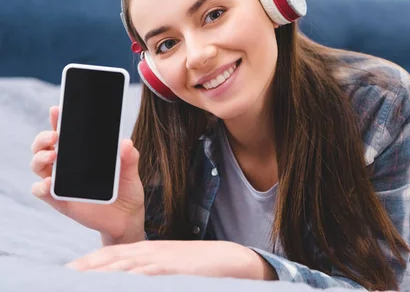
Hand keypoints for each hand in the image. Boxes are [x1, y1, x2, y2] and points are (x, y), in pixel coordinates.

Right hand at [30, 106, 145, 242]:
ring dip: (40, 157)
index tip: (57, 109)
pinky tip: (49, 183)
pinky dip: (41, 186)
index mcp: (81, 153)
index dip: (58, 120)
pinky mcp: (59, 200)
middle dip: (43, 137)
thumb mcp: (131, 170)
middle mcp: (66, 165)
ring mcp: (61, 182)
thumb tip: (125, 143)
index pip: (65, 132)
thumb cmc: (126, 188)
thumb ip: (129, 157)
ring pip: (38, 165)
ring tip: (53, 155)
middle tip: (55, 136)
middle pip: (43, 146)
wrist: (127, 216)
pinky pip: (41, 191)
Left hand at [65, 240, 276, 279]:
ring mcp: (157, 259)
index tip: (65, 273)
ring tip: (75, 282)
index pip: (108, 255)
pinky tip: (113, 284)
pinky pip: (142, 276)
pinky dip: (126, 281)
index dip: (84, 264)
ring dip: (96, 275)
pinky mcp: (168, 268)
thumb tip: (131, 281)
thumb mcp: (166, 266)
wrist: (226, 259)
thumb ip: (147, 272)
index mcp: (145, 249)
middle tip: (59, 280)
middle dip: (81, 270)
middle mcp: (146, 251)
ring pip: (119, 267)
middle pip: (107, 260)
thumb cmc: (195, 265)